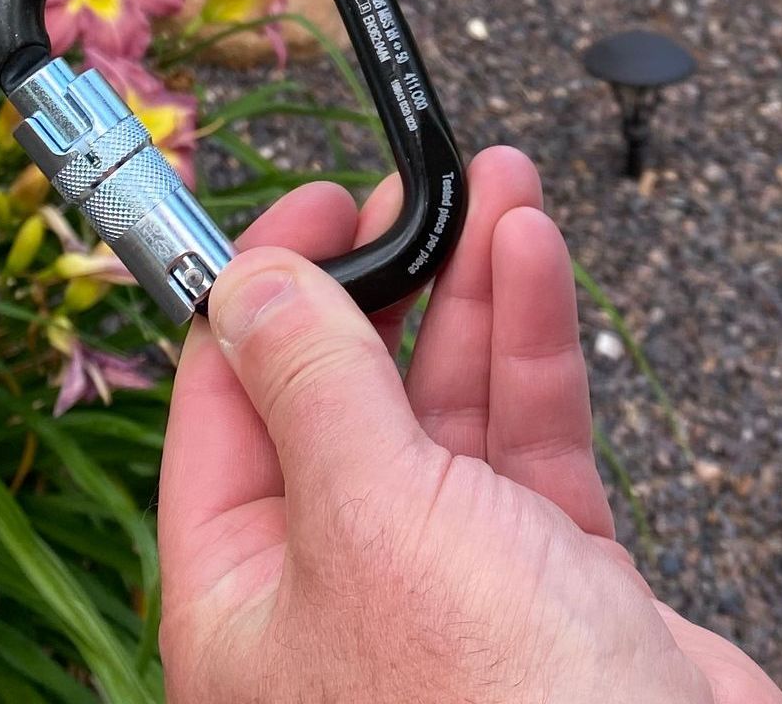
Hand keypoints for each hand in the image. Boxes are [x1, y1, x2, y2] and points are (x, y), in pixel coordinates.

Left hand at [158, 147, 781, 702]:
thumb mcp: (372, 526)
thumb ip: (317, 389)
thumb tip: (251, 283)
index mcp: (249, 595)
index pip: (228, 407)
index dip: (262, 291)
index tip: (314, 204)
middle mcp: (342, 581)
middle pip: (347, 390)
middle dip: (387, 274)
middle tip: (411, 188)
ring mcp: (454, 576)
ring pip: (450, 399)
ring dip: (472, 285)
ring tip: (497, 185)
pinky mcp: (553, 573)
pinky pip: (530, 433)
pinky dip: (534, 341)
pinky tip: (533, 257)